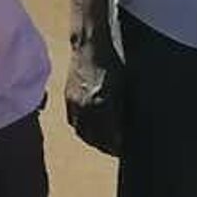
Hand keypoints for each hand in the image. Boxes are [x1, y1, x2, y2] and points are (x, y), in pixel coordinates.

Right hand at [65, 15, 124, 156]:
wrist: (90, 45)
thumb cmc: (115, 63)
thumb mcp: (125, 87)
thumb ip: (124, 109)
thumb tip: (128, 126)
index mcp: (103, 104)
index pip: (109, 137)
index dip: (116, 147)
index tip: (125, 151)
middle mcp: (87, 107)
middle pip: (93, 138)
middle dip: (104, 146)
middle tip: (115, 148)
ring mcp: (75, 102)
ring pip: (81, 131)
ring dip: (91, 139)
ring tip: (101, 140)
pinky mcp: (67, 96)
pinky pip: (72, 120)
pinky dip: (81, 127)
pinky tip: (89, 126)